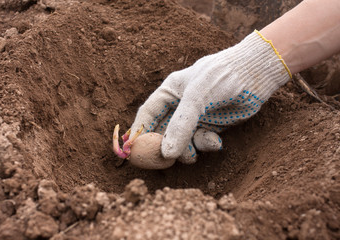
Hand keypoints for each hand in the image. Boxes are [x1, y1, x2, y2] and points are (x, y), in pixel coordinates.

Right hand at [131, 31, 290, 159]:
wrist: (254, 74)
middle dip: (164, 147)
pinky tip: (216, 142)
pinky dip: (206, 145)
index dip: (138, 132)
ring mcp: (195, 117)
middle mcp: (180, 106)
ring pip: (182, 141)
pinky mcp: (211, 125)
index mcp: (169, 92)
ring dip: (187, 150)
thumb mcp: (196, 99)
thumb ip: (180, 125)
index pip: (147, 114)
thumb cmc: (220, 77)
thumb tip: (166, 153)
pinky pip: (201, 142)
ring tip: (194, 153)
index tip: (132, 151)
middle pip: (163, 132)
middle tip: (166, 161)